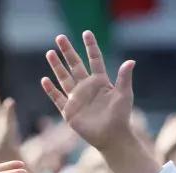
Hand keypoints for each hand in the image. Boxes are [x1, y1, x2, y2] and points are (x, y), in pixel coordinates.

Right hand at [41, 32, 134, 151]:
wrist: (111, 136)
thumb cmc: (121, 116)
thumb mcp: (125, 95)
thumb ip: (125, 78)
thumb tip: (130, 61)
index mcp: (100, 81)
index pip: (94, 59)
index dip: (90, 46)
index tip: (86, 33)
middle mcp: (86, 87)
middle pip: (75, 65)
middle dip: (67, 51)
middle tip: (60, 37)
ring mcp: (76, 98)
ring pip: (64, 78)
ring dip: (56, 66)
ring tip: (50, 53)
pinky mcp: (69, 111)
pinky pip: (57, 98)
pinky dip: (51, 90)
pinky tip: (45, 80)